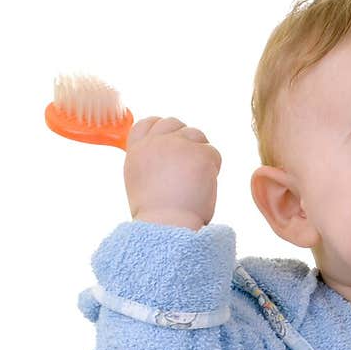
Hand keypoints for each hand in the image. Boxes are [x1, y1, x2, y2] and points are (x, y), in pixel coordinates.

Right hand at [124, 116, 221, 230]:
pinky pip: (213, 152)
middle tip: (189, 166)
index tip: (171, 144)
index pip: (149, 123)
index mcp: (137, 150)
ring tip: (195, 180)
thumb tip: (167, 155)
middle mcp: (154, 142)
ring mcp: (177, 145)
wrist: (167, 227)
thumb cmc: (156, 215)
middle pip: (174, 123)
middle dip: (184, 139)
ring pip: (196, 135)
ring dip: (200, 153)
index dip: (163, 130)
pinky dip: (213, 168)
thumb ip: (150, 160)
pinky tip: (204, 186)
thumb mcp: (140, 181)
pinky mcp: (199, 154)